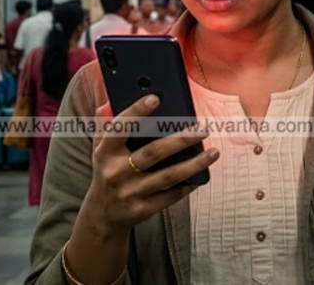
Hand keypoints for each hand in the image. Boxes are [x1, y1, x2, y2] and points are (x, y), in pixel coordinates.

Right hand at [77, 95, 218, 237]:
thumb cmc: (108, 172)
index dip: (136, 112)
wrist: (102, 216)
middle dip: (181, 139)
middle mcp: (115, 173)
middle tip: (203, 128)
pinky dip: (187, 186)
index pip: (119, 128)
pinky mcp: (142, 210)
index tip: (155, 98)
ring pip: (168, 176)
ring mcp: (129, 193)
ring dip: (194, 164)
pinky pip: (170, 196)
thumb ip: (105, 126)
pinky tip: (203, 175)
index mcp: (105, 153)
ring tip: (214, 152)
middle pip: (153, 152)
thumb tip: (108, 103)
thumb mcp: (100, 149)